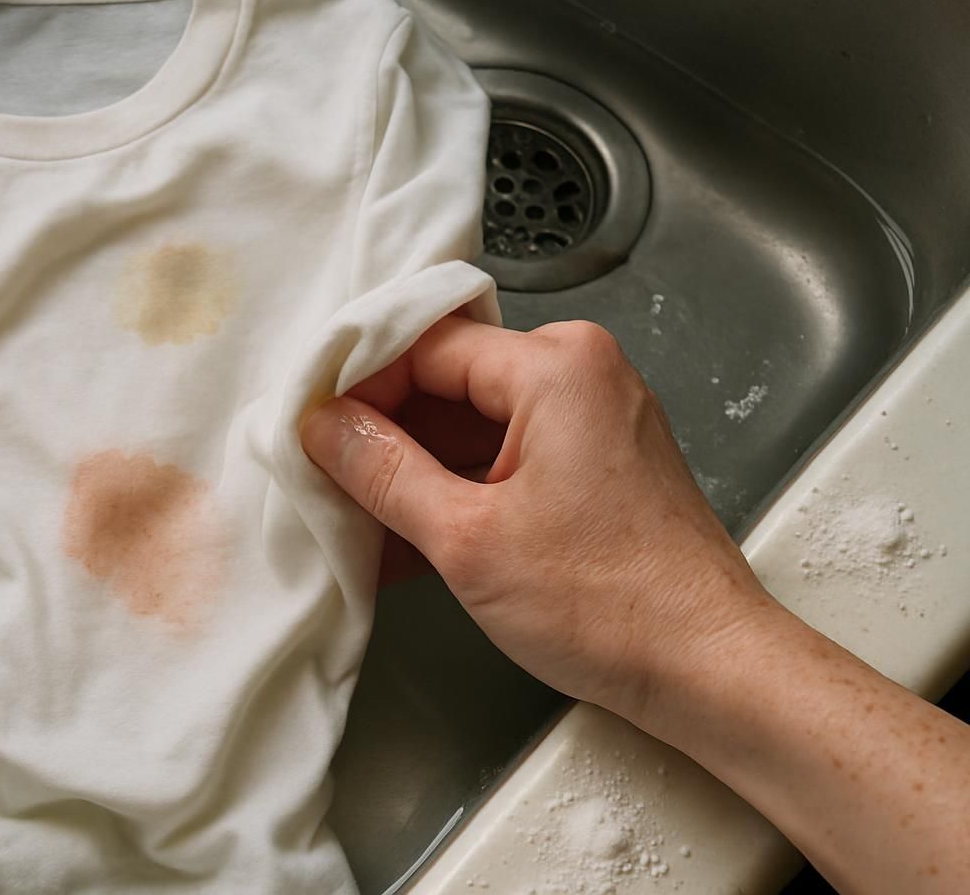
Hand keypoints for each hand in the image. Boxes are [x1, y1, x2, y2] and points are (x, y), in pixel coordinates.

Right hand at [301, 316, 780, 720]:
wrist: (708, 669)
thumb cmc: (609, 604)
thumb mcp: (465, 538)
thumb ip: (382, 470)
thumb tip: (322, 426)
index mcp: (556, 365)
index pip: (422, 348)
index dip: (357, 389)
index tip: (309, 432)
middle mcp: (580, 373)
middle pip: (446, 382)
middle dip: (384, 434)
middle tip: (325, 479)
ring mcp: (591, 418)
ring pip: (470, 424)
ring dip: (414, 472)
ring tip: (357, 521)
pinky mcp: (594, 462)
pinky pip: (504, 456)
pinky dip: (457, 492)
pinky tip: (407, 540)